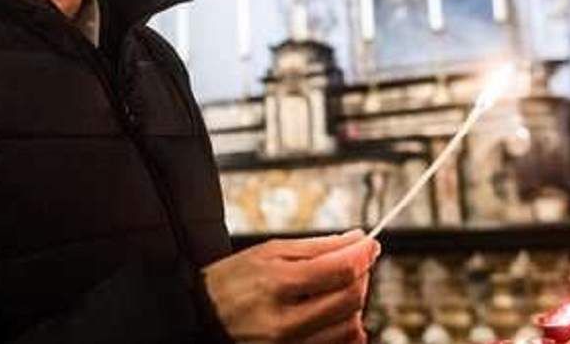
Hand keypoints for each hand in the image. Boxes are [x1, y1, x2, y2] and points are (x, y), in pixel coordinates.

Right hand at [202, 229, 380, 343]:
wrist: (198, 317)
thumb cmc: (232, 281)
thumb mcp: (268, 251)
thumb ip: (317, 247)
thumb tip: (358, 239)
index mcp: (277, 284)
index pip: (340, 270)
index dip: (363, 255)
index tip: (371, 244)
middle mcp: (284, 322)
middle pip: (351, 300)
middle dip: (360, 277)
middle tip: (352, 265)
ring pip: (350, 328)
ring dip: (353, 304)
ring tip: (335, 290)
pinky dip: (346, 330)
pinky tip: (332, 315)